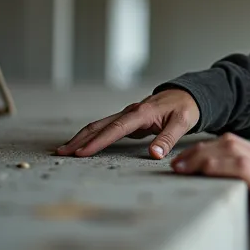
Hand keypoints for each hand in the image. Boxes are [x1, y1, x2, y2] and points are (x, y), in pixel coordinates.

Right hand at [57, 89, 199, 158]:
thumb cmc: (186, 108)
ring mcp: (128, 115)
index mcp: (142, 113)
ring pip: (100, 126)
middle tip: (61, 153)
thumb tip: (154, 154)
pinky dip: (93, 136)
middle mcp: (131, 112)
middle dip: (80, 139)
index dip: (98, 142)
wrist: (188, 95)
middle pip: (100, 126)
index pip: (116, 129)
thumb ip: (168, 139)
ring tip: (64, 150)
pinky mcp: (128, 120)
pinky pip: (106, 128)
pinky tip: (83, 145)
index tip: (81, 152)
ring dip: (82, 137)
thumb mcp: (182, 123)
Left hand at [170, 133, 249, 249]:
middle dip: (198, 150)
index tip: (187, 162)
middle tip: (178, 165)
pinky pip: (241, 167)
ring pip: (232, 150)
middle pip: (230, 142)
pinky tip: (204, 174)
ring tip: (183, 169)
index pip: (236, 145)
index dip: (207, 149)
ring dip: (201, 157)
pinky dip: (218, 166)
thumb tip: (228, 197)